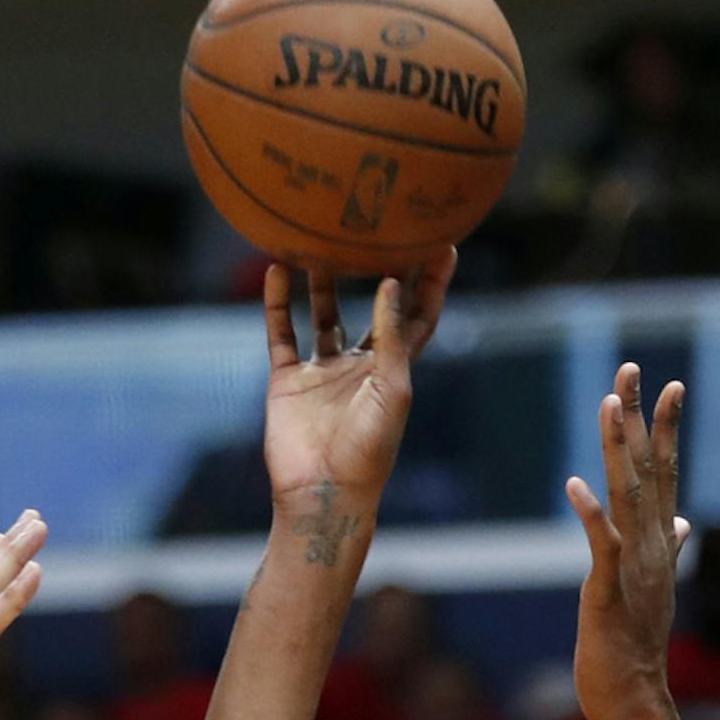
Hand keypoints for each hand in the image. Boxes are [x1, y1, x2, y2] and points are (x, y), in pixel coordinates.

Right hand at [260, 254, 455, 535]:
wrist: (322, 493)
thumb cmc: (369, 449)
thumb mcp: (392, 389)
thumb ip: (392, 336)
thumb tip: (390, 283)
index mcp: (393, 369)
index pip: (418, 317)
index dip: (431, 282)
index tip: (441, 242)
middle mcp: (359, 366)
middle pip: (370, 308)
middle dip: (376, 269)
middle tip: (377, 226)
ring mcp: (322, 372)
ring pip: (323, 314)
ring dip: (322, 280)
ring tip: (320, 239)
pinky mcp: (288, 381)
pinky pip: (282, 334)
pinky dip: (278, 304)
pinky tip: (278, 271)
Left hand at [567, 362, 691, 719]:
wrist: (634, 697)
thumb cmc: (635, 646)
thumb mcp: (653, 588)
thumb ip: (669, 549)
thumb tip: (683, 523)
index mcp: (659, 542)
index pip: (666, 473)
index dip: (666, 428)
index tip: (669, 385)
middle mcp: (652, 546)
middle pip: (647, 469)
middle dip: (639, 418)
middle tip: (631, 368)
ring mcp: (633, 567)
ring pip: (627, 495)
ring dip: (618, 448)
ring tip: (608, 404)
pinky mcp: (609, 591)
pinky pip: (601, 546)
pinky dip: (591, 515)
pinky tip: (574, 485)